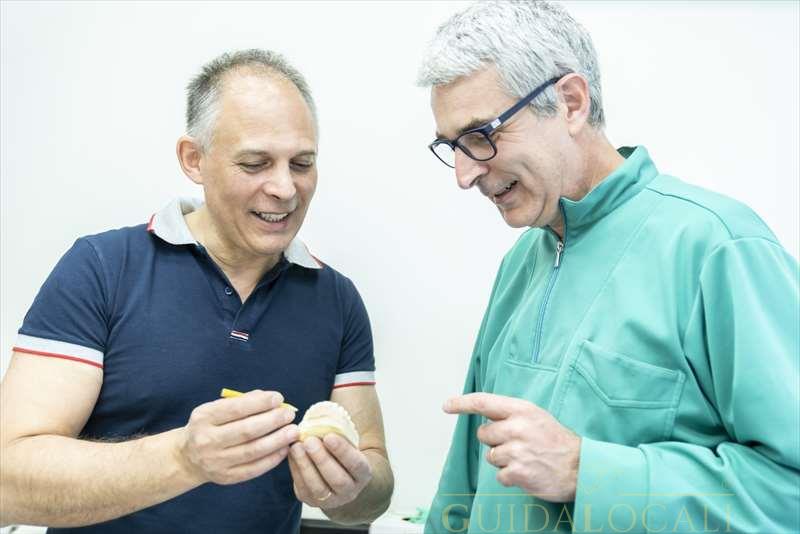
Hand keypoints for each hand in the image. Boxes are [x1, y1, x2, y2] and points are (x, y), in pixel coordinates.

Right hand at [178, 390, 298, 484]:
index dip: (260, 403)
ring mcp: (216, 461)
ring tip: (293, 431)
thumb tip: (271, 399)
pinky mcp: (225, 477)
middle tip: (290, 415)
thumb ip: (241, 402)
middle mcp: (207, 440)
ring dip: (277, 440)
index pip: (235, 409)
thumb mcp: (216, 409)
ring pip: (253, 451)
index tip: (278, 398)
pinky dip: (272, 459)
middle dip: (272, 421)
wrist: (188, 457)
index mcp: (204, 418)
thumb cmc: (210, 426)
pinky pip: (254, 469)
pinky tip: (285, 448)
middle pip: (246, 431)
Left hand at [288, 434, 371, 509]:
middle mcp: (350, 491)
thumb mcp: (349, 442)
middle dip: (322, 459)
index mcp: (363, 474)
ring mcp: (331, 500)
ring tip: (296, 446)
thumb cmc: (343, 451)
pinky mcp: (311, 500)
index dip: (343, 451)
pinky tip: (291, 452)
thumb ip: (340, 433)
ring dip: (305, 466)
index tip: (329, 436)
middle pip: (337, 479)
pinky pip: (302, 488)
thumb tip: (324, 417)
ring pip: (318, 488)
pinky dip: (295, 469)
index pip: (356, 464)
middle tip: (310, 440)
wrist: (340, 475)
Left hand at [444, 392, 580, 502]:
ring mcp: (516, 450)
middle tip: (517, 445)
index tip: (447, 405)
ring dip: (504, 461)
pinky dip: (511, 477)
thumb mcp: (536, 417)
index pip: (483, 402)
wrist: (582, 468)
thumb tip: (486, 420)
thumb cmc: (557, 442)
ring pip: (491, 457)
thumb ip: (511, 415)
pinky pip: (500, 476)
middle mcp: (517, 427)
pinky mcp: (517, 472)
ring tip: (526, 459)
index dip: (462, 403)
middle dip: (495, 442)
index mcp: (521, 410)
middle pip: (484, 434)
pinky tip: (528, 472)